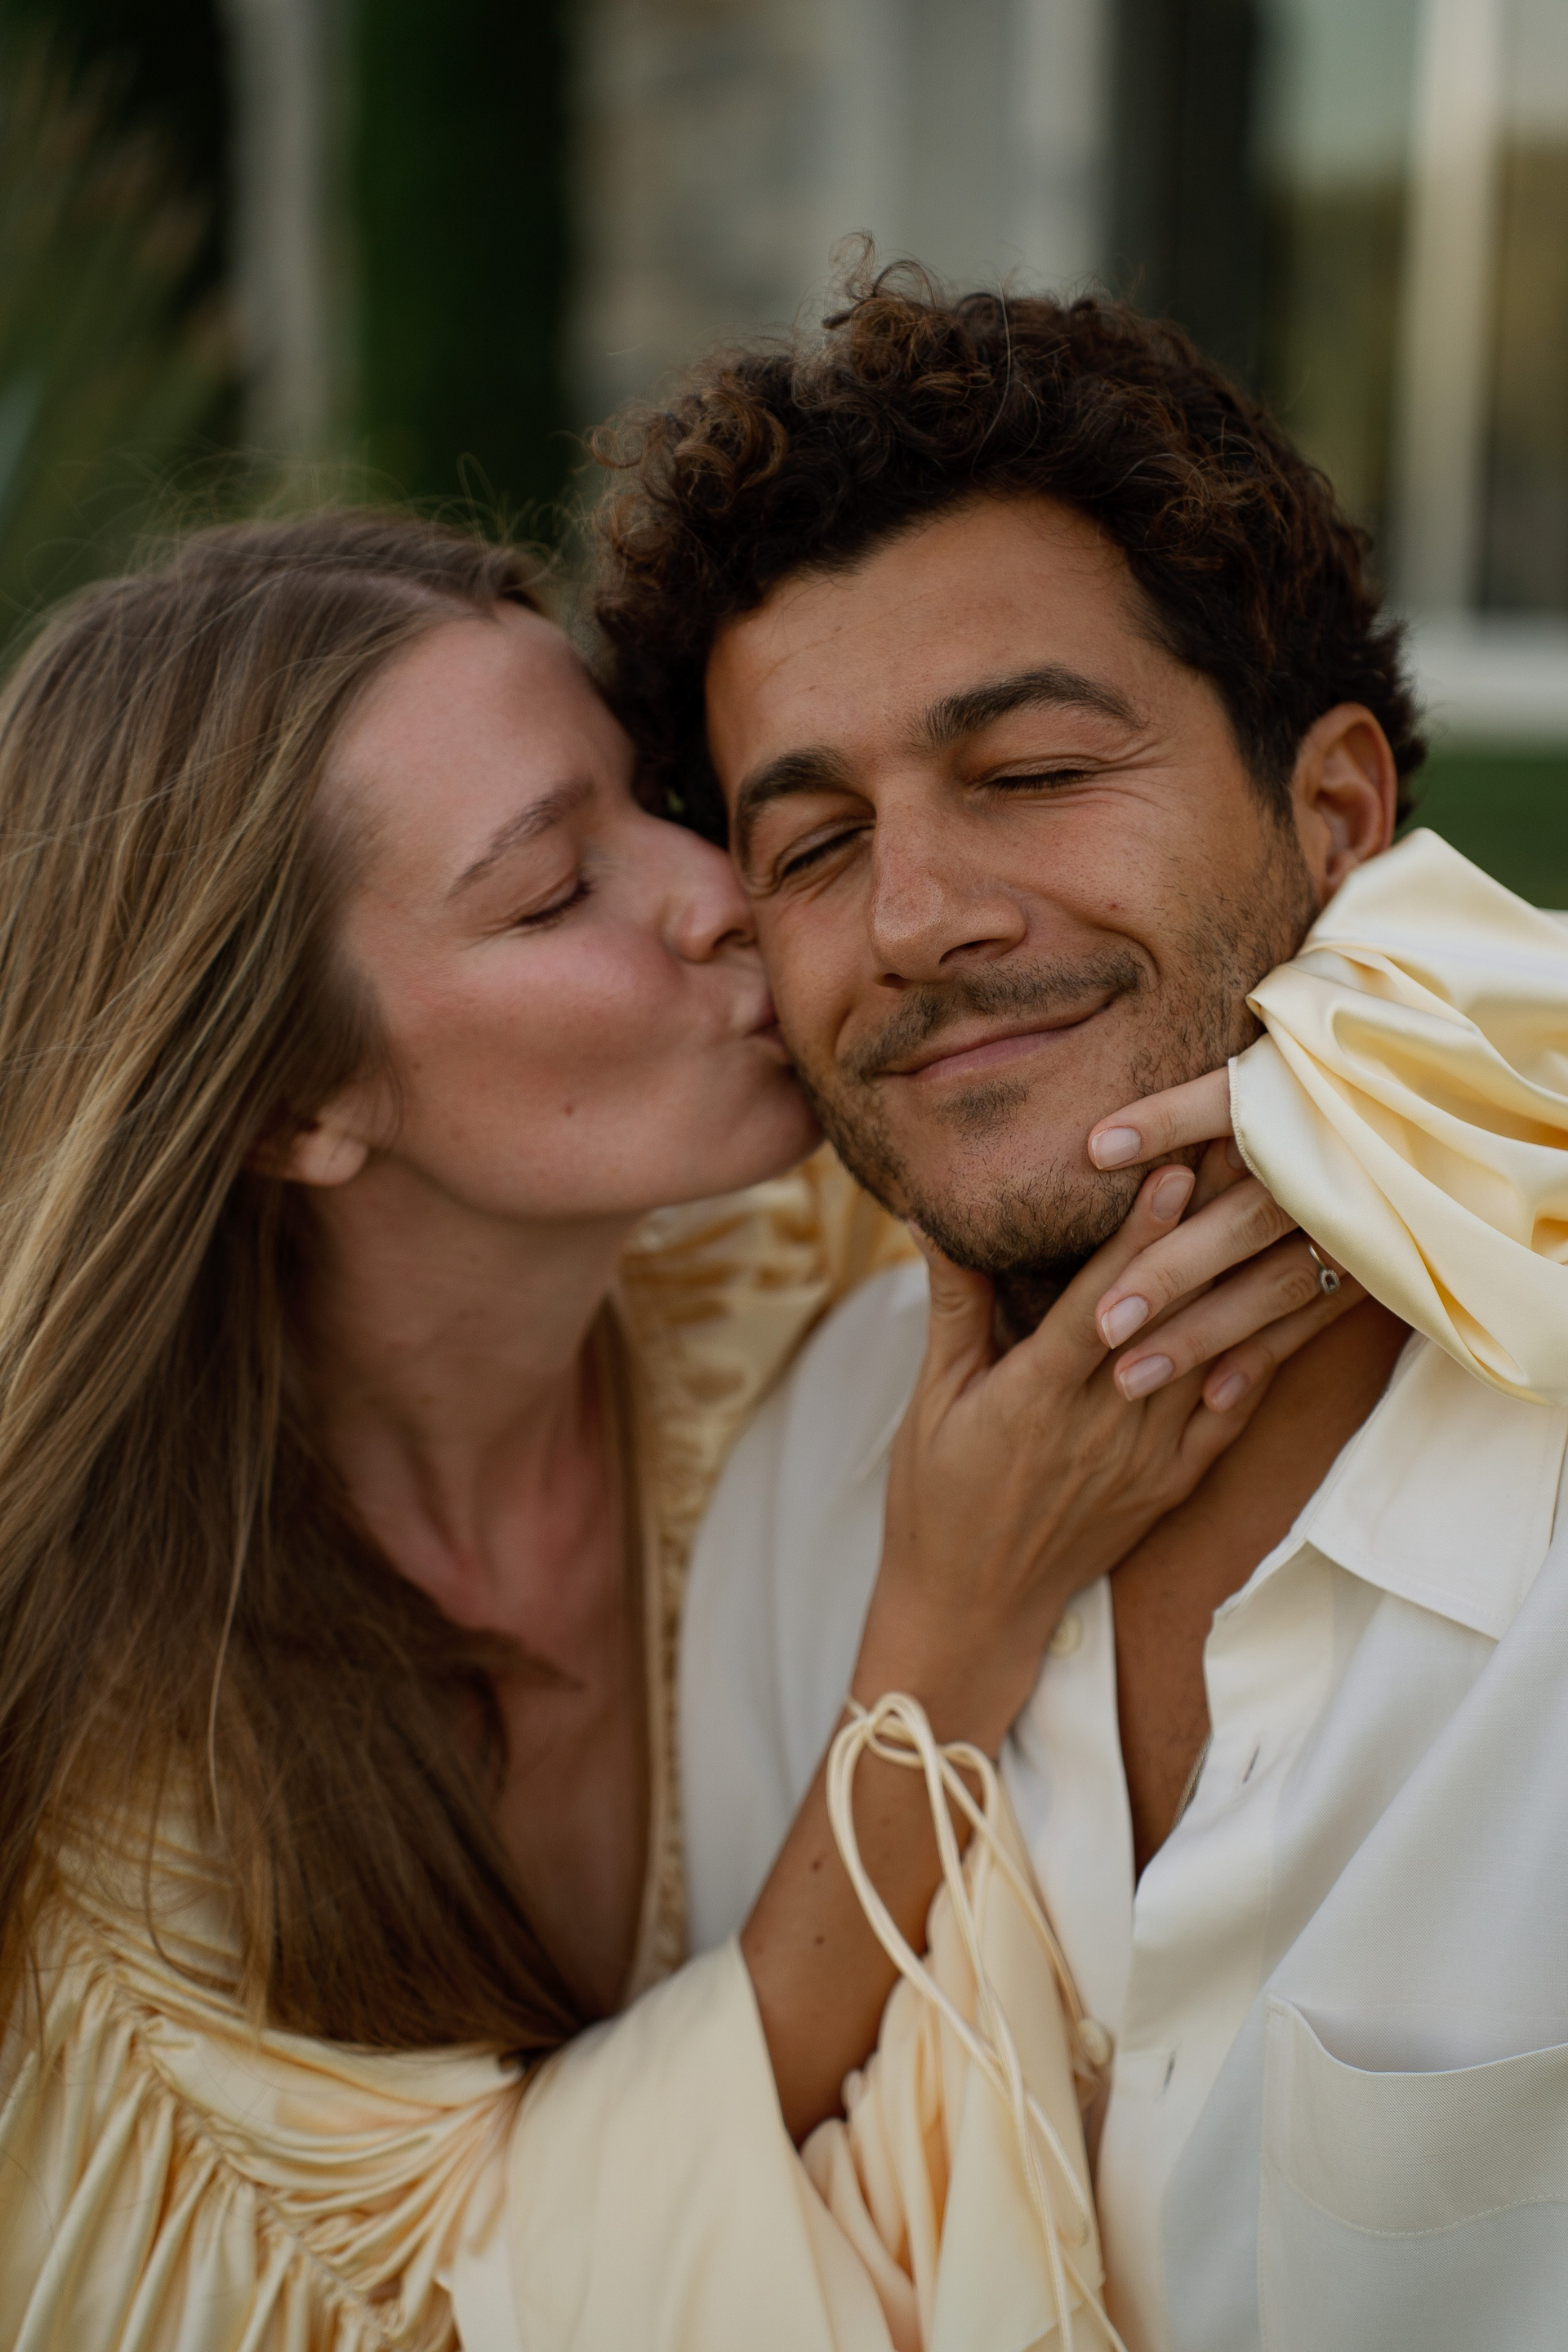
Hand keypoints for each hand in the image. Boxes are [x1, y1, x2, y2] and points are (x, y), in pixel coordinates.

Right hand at [858, 1117, 1357, 1751]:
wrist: (972, 1611)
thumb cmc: (935, 1501)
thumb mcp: (930, 1400)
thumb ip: (953, 1309)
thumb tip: (935, 1220)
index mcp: (1035, 1398)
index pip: (1099, 1302)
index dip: (1138, 1234)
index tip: (1172, 1167)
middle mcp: (1102, 1424)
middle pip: (1169, 1314)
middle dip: (1206, 1232)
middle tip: (1244, 1159)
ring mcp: (1146, 1458)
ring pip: (1210, 1355)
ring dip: (1243, 1281)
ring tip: (1274, 1214)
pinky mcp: (1169, 1485)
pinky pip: (1228, 1416)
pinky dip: (1259, 1361)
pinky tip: (1285, 1309)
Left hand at [1087, 1069, 1359, 1417]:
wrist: (1439, 1129)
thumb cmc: (1326, 1098)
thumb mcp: (1274, 1081)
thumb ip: (1189, 1109)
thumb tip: (1097, 1147)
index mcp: (1302, 1107)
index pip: (1228, 1104)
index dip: (1167, 1122)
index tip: (1096, 1150)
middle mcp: (1329, 1166)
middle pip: (1243, 1218)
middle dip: (1170, 1272)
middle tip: (1103, 1324)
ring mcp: (1358, 1221)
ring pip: (1274, 1283)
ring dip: (1203, 1332)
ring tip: (1130, 1376)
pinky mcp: (1376, 1266)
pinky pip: (1315, 1319)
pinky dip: (1263, 1355)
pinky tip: (1213, 1396)